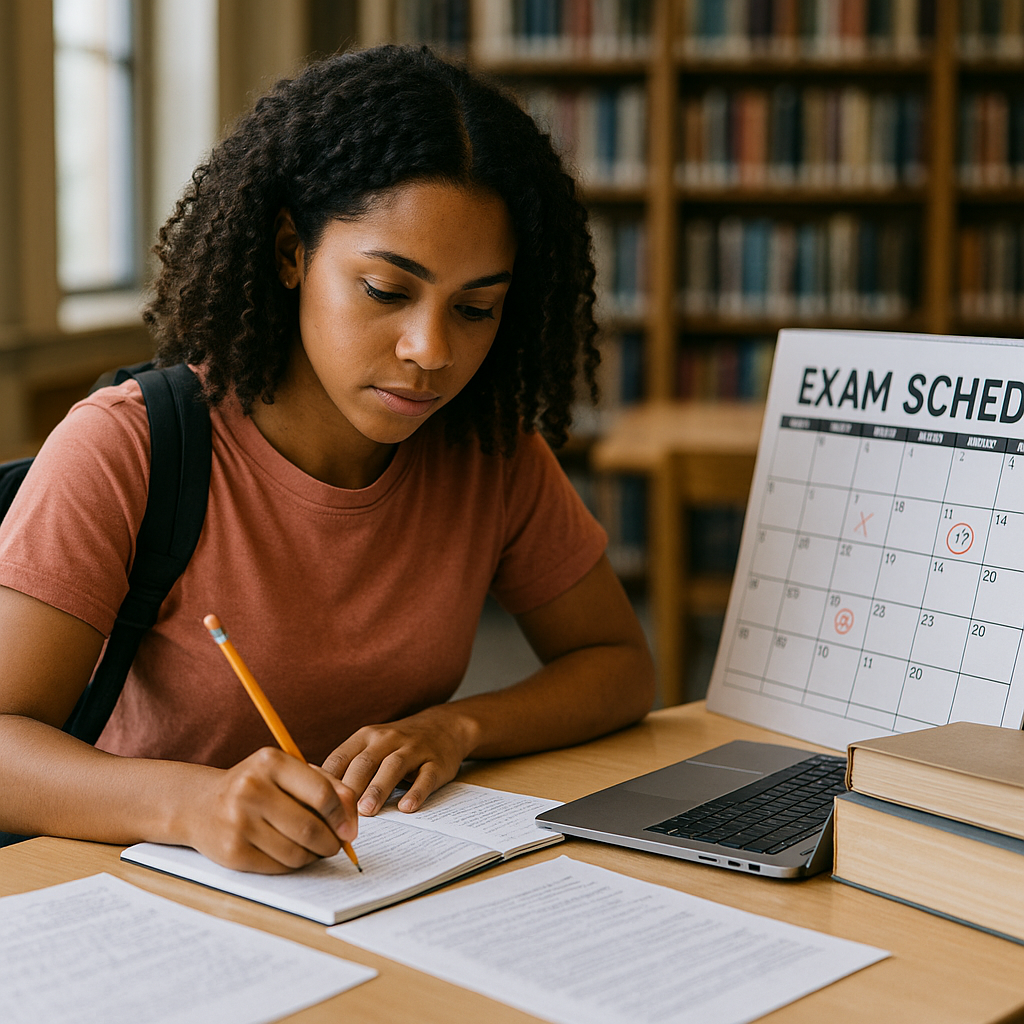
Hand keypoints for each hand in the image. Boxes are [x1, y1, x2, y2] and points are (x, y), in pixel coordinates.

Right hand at [187, 747, 357, 872]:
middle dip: (332, 842)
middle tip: (337, 844)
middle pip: (310, 828)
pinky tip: (292, 853)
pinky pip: (279, 867)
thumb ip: (326, 785)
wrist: (199, 804)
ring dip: (314, 855)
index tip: (350, 828)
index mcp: (270, 762)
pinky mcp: (232, 852)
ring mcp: (238, 822)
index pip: (321, 793)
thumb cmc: (256, 785)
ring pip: (296, 852)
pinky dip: (294, 864)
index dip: (342, 815)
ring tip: (314, 847)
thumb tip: (351, 819)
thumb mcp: (287, 771)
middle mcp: (251, 789)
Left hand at [322, 705, 477, 814]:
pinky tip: (407, 807)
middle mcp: (388, 739)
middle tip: (338, 814)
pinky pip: (426, 777)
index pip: (341, 758)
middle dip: (350, 788)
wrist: (444, 726)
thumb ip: (348, 766)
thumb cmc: (398, 744)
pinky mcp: (436, 762)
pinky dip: (416, 792)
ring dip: (378, 788)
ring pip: (393, 767)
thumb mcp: (371, 746)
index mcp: (366, 736)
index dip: (328, 781)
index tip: (316, 805)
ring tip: (367, 810)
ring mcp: (414, 749)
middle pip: (364, 762)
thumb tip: (314, 796)